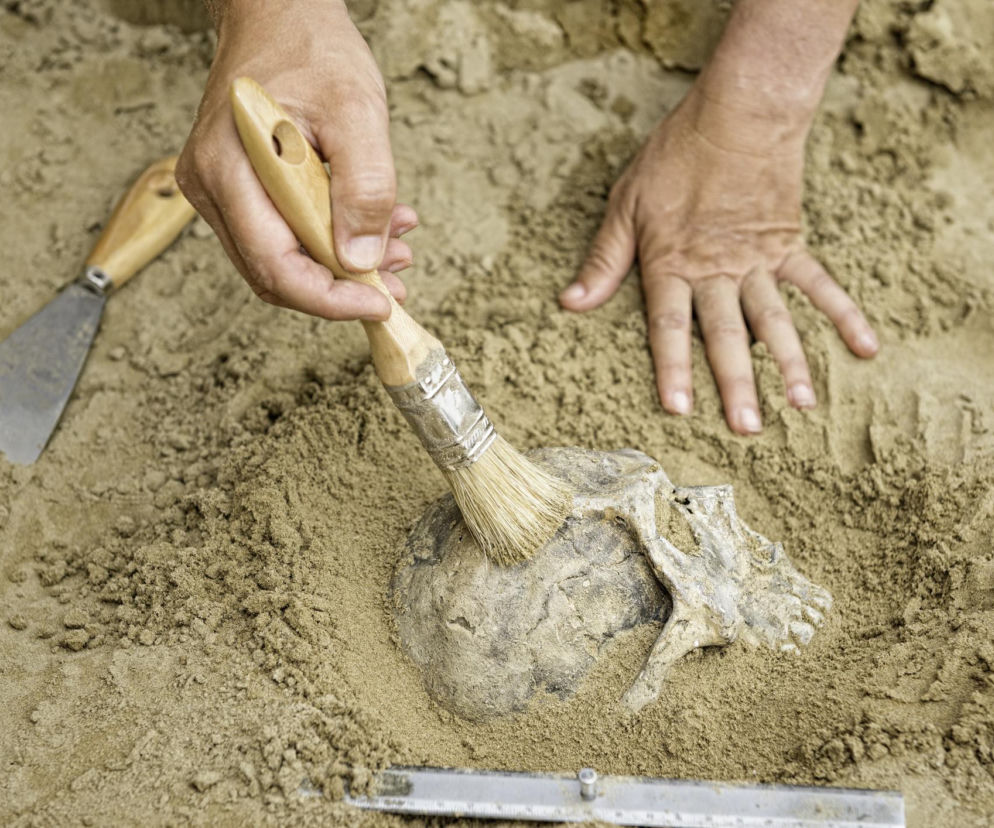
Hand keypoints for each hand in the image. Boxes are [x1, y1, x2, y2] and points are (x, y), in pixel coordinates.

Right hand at [177, 0, 413, 320]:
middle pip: (275, 273)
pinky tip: (373, 228)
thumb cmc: (313, 52)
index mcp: (229, 170)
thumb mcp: (357, 112)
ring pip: (281, 259)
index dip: (329, 300)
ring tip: (395, 247)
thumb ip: (364, 187)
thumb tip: (361, 261)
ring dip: (341, 266)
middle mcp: (212, 188)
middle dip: (340, 289)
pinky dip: (331, 241)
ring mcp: (220, 192)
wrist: (282, 16)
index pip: (274, 266)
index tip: (379, 303)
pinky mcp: (238, 191)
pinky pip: (284, 236)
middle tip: (394, 283)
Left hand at [560, 89, 877, 434]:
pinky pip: (820, 284)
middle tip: (748, 429)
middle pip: (727, 335)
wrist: (738, 113)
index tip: (680, 410)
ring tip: (802, 405)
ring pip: (775, 319)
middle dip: (737, 384)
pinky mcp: (789, 244)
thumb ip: (604, 259)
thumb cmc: (674, 157)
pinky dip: (844, 314)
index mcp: (672, 264)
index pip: (670, 326)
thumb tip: (571, 303)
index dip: (673, 368)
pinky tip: (865, 348)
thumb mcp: (625, 204)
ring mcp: (758, 260)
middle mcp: (716, 270)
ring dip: (790, 363)